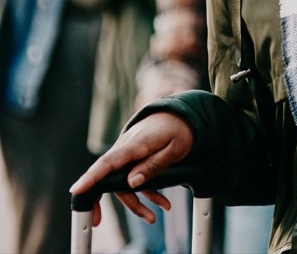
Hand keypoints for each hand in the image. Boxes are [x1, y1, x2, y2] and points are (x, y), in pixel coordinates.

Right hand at [69, 112, 195, 227]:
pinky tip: (161, 203)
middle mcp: (125, 149)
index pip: (108, 162)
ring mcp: (127, 155)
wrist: (179, 117)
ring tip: (153, 218)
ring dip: (136, 203)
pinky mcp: (131, 160)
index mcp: (135, 144)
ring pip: (122, 183)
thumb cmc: (177, 131)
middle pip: (106, 176)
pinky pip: (132, 180)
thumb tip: (132, 183)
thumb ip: (153, 165)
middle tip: (95, 222)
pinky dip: (146, 193)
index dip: (91, 177)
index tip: (76, 190)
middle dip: (99, 201)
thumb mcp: (174, 149)